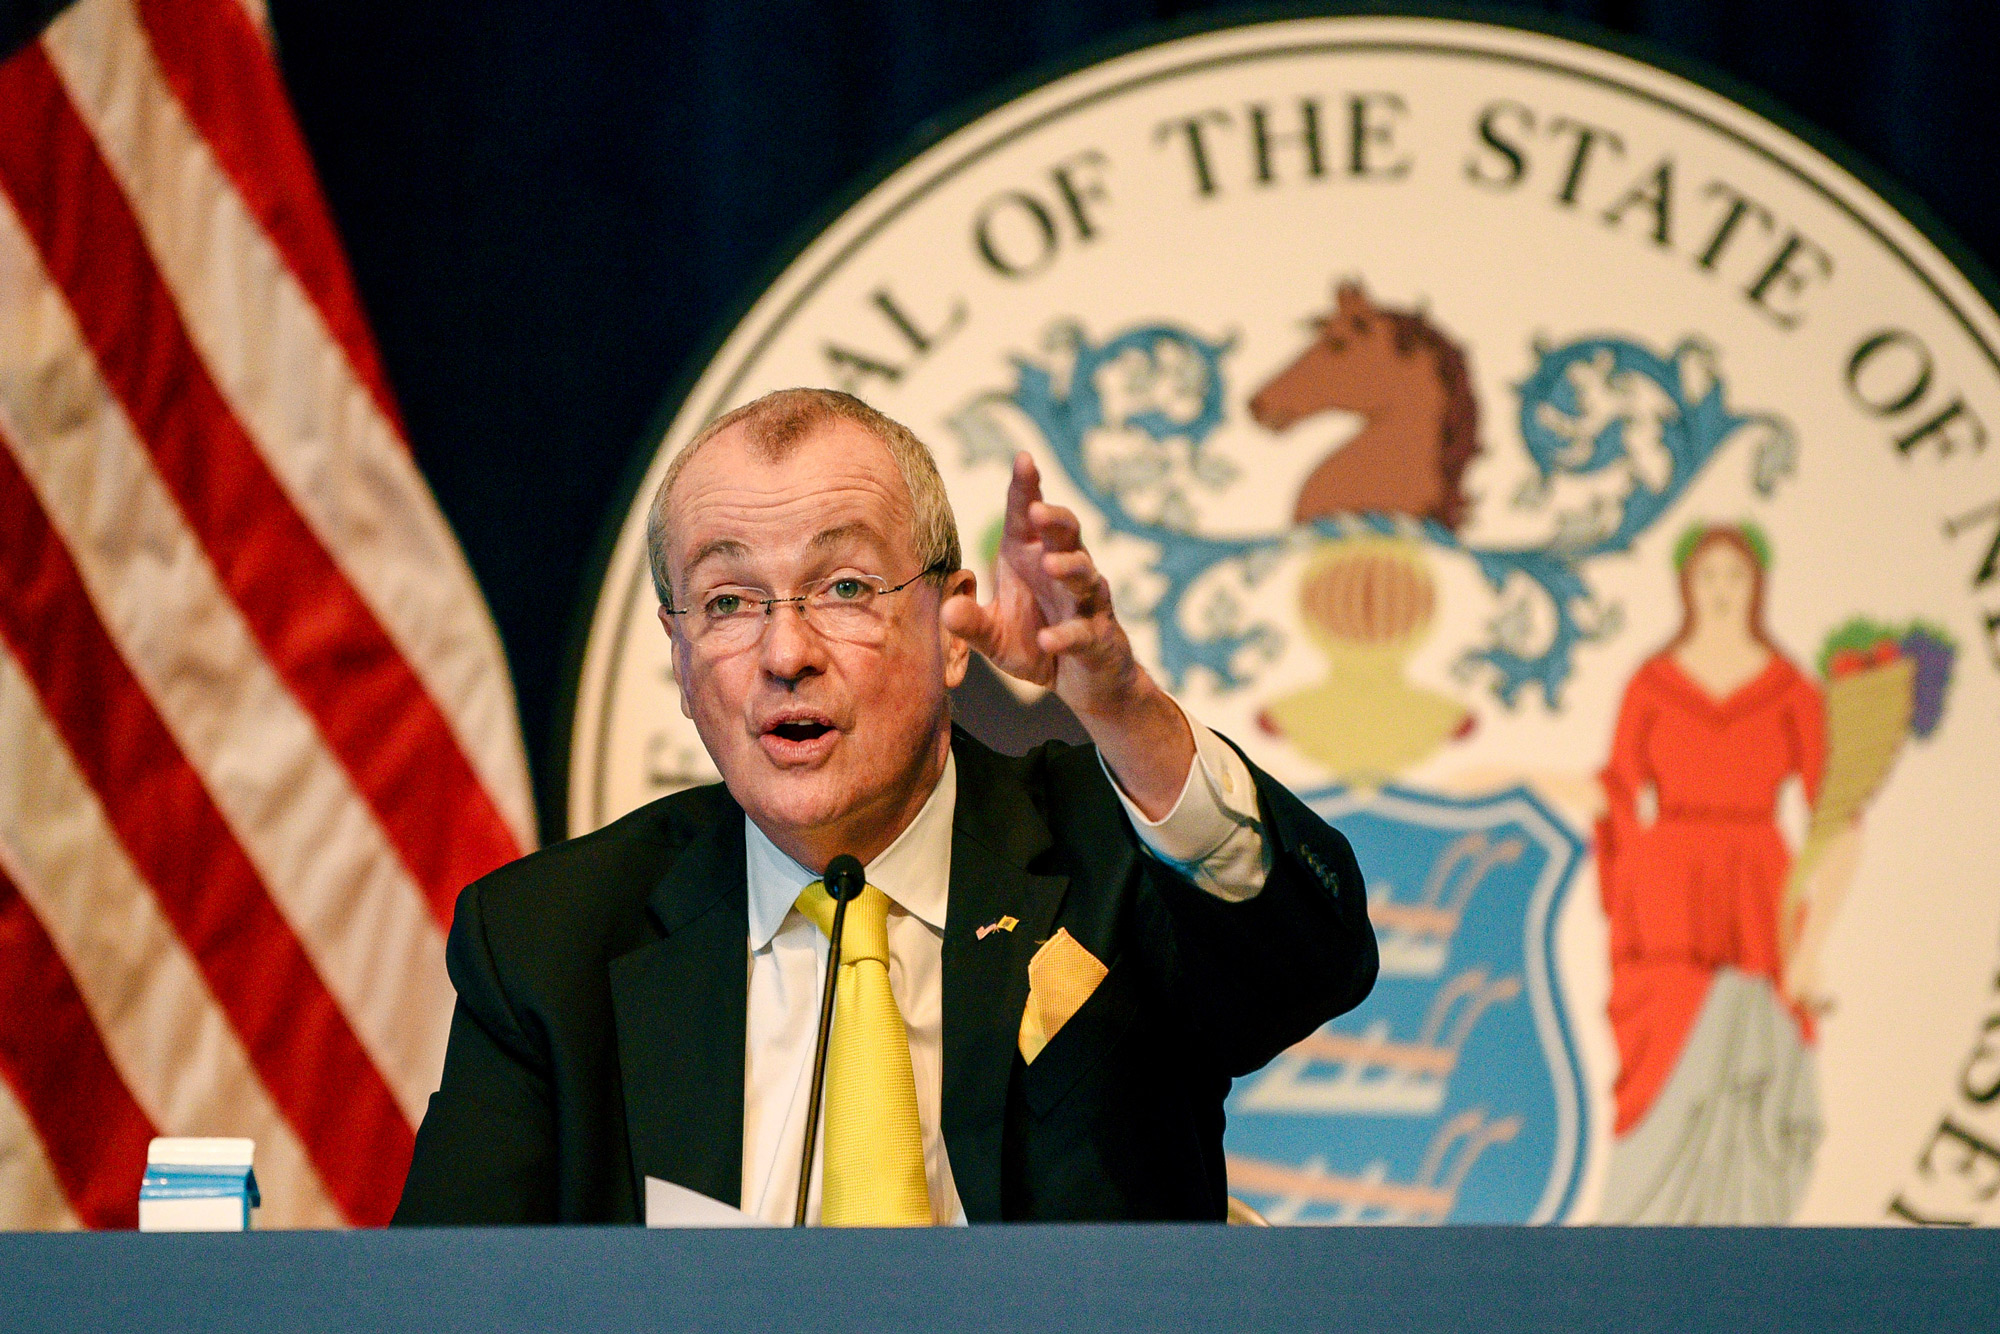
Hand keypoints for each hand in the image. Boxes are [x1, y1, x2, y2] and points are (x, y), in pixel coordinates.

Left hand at [942, 453, 1192, 816]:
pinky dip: (1065, 635)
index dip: (1027, 488)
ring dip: (1070, 567)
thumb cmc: (1037, 642)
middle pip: (1066, 534)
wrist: (1082, 682)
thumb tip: (946, 610)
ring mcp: (1085, 603)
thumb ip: (971, 623)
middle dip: (1054, 519)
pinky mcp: (1097, 637)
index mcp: (1030, 559)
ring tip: (1051, 565)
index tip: (1023, 459)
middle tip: (1036, 511)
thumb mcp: (995, 636)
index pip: (1028, 517)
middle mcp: (1061, 572)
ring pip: (1085, 575)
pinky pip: (1083, 632)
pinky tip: (1047, 639)